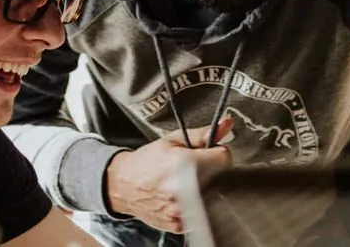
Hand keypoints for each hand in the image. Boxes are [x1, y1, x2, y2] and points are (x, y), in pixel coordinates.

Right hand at [106, 117, 234, 232]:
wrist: (123, 185)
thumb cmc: (146, 162)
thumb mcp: (172, 140)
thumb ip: (202, 134)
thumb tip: (226, 125)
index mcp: (183, 165)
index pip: (224, 159)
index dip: (217, 153)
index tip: (209, 154)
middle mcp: (182, 190)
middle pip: (219, 179)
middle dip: (210, 172)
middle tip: (193, 169)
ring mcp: (181, 210)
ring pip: (211, 197)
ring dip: (203, 189)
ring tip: (185, 183)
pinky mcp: (179, 224)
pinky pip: (200, 213)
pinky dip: (194, 205)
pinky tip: (181, 197)